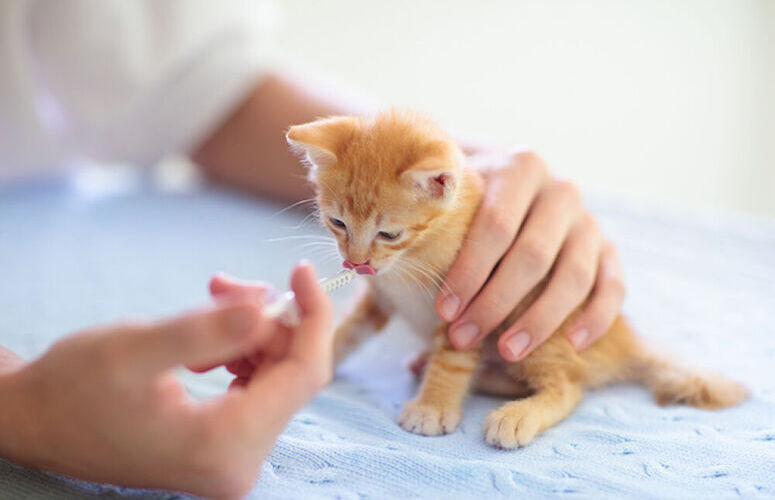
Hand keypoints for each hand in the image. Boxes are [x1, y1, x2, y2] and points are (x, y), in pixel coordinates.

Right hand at [0, 262, 332, 499]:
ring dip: (250, 331)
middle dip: (268, 318)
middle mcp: (239, 462)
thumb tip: (268, 305)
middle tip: (224, 283)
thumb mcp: (136, 347)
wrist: (37, 423)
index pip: (303, 374)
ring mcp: (232, 458)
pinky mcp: (222, 447)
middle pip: (289, 373)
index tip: (299, 269)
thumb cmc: (74, 387)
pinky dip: (239, 351)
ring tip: (208, 301)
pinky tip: (203, 338)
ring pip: (273, 375)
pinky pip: (254, 387)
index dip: (312, 316)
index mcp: (225, 444)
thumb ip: (206, 329)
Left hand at [435, 149, 624, 360]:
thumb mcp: (448, 196)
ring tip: (507, 351)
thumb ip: (423, 219)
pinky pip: (613, 285)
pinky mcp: (608, 250)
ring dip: (539, 319)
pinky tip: (572, 344)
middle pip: (532, 254)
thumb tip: (371, 267)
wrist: (513, 185)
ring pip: (573, 274)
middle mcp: (560, 190)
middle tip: (464, 337)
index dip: (469, 271)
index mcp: (519, 166)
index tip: (444, 310)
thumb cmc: (467, 202)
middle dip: (495, 302)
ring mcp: (588, 221)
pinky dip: (595, 316)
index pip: (495, 224)